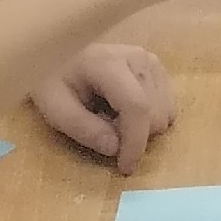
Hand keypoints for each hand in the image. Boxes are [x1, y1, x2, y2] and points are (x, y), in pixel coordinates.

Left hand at [32, 42, 175, 173]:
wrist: (56, 53)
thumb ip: (83, 129)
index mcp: (109, 63)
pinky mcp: (157, 67)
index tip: (125, 168)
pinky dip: (150, 118)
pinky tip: (125, 111)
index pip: (137, 106)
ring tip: (112, 118)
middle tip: (103, 131)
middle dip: (133, 135)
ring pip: (166, 112)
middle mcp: (138, 58)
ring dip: (141, 128)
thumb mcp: (54, 108)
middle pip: (155, 113)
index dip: (135, 142)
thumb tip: (114, 149)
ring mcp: (150, 60)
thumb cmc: (52, 80)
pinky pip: (168, 106)